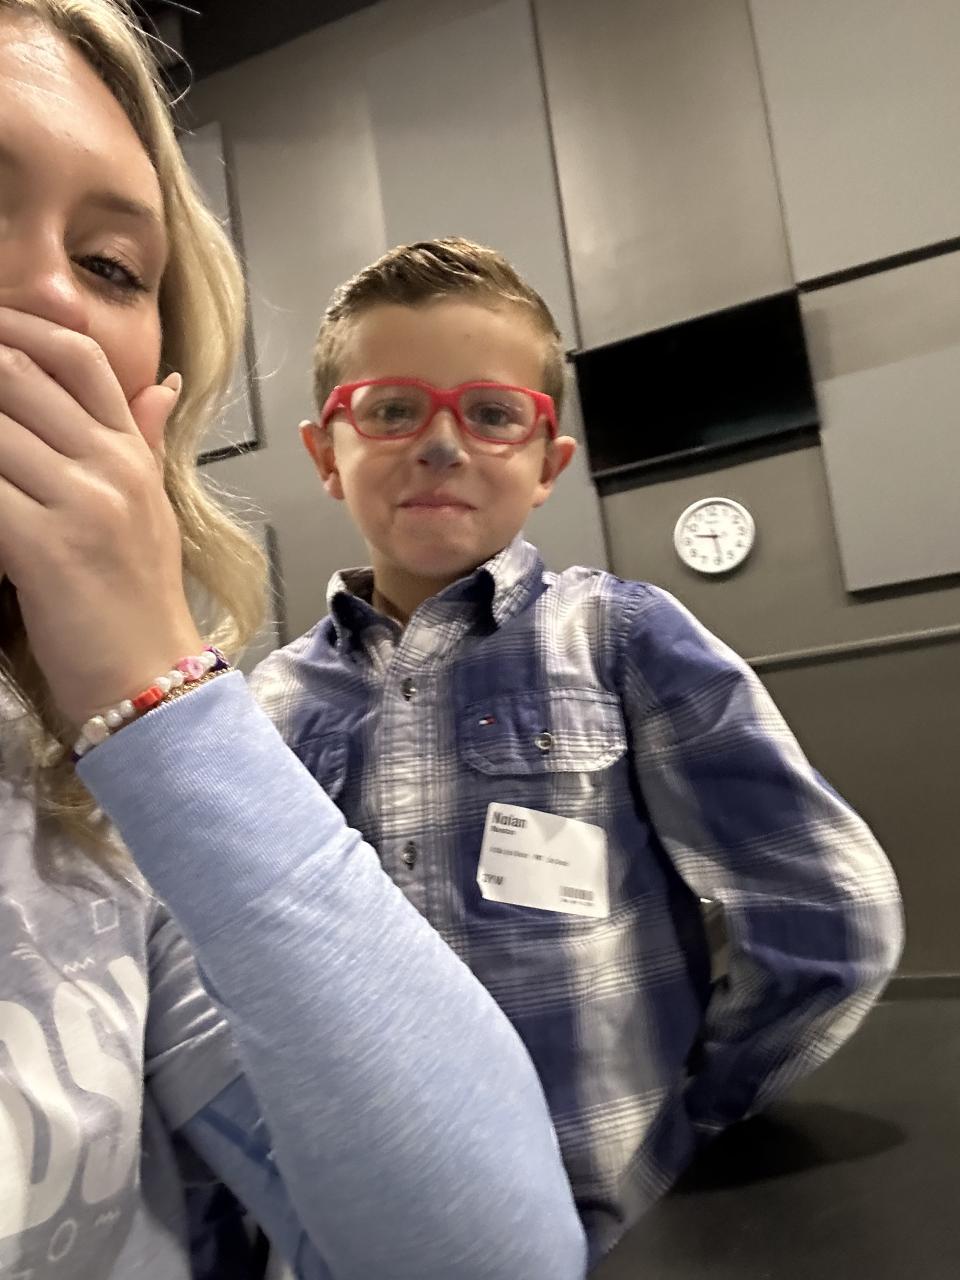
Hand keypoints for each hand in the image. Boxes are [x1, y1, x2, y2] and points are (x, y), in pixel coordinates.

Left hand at [0, 308, 203, 726]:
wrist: (151, 677)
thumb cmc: (138, 598)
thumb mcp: (150, 507)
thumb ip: (142, 441)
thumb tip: (163, 385)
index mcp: (131, 452)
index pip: (77, 355)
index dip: (17, 328)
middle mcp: (110, 465)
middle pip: (18, 375)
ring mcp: (81, 503)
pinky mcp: (44, 546)